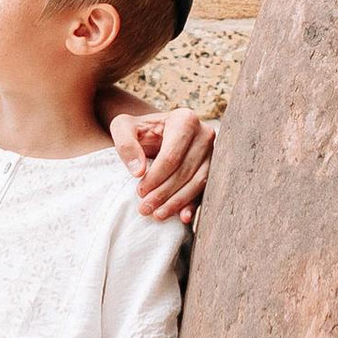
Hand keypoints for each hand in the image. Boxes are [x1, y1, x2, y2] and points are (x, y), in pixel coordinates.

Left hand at [109, 102, 212, 224]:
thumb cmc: (139, 129)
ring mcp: (212, 151)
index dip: (155, 177)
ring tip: (157, 214)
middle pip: (185, 170)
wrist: (155, 131)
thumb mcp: (123, 127)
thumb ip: (125, 144)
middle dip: (164, 193)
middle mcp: (204, 134)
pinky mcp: (214, 167)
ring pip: (198, 182)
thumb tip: (138, 171)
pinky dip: (194, 204)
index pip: (172, 156)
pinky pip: (206, 189)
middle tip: (145, 209)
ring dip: (177, 201)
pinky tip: (182, 217)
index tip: (139, 192)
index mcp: (185, 120)